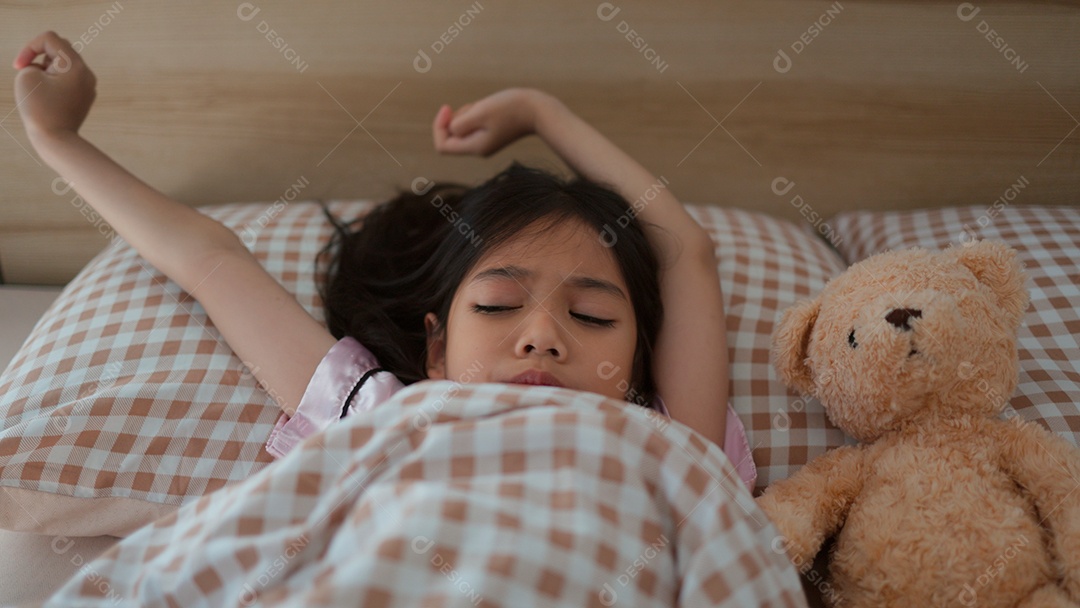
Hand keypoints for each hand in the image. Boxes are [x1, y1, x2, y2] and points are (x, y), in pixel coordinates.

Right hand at [12, 31, 96, 141]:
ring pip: (63, 65)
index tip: (19, 67)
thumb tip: (50, 68)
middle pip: (60, 48)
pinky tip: (50, 99)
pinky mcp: (85, 97)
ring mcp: (88, 86)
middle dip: (40, 58)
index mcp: (75, 65)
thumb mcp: (27, 76)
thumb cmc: (38, 108)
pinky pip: (68, 80)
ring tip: (42, 91)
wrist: (56, 141)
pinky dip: (55, 82)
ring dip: (47, 70)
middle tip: (34, 78)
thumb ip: (36, 62)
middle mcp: (86, 73)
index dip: (29, 48)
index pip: (50, 38)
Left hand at [432, 88, 552, 156]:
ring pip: (462, 127)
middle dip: (455, 117)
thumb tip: (451, 129)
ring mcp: (485, 141)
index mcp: (475, 147)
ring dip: (467, 112)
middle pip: (451, 136)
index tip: (447, 108)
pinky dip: (475, 112)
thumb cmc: (511, 109)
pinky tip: (489, 106)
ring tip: (485, 106)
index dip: (439, 126)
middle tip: (474, 106)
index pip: (443, 146)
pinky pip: (473, 123)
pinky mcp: (492, 133)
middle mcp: (479, 148)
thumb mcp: (481, 112)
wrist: (539, 111)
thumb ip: (461, 123)